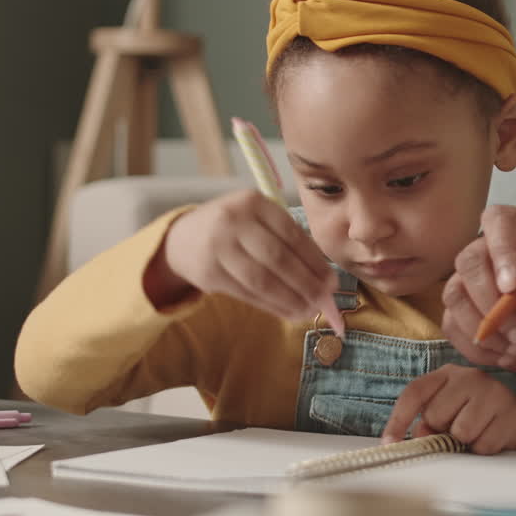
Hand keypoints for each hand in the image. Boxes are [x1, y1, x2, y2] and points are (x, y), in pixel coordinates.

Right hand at [144, 190, 337, 321]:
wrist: (183, 238)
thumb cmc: (235, 229)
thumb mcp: (258, 220)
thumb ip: (289, 241)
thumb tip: (324, 279)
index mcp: (253, 202)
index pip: (292, 235)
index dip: (315, 262)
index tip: (332, 282)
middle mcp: (233, 221)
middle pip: (278, 259)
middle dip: (306, 283)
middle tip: (325, 300)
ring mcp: (217, 247)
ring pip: (262, 280)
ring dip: (290, 300)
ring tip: (309, 311)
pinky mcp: (208, 273)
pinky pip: (247, 293)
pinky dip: (272, 306)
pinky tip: (288, 312)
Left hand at [381, 364, 515, 454]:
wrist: (513, 421)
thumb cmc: (471, 418)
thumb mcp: (446, 414)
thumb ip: (427, 423)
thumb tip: (419, 437)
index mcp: (446, 375)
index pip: (415, 392)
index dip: (398, 419)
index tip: (389, 444)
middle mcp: (469, 376)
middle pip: (436, 415)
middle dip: (442, 431)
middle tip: (456, 430)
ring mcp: (493, 391)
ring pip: (461, 431)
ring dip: (465, 443)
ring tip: (475, 435)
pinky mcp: (511, 412)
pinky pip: (484, 444)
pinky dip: (483, 449)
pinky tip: (490, 438)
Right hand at [441, 205, 515, 378]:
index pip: (503, 221)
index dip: (501, 247)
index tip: (512, 286)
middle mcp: (500, 255)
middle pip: (469, 259)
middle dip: (489, 300)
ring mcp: (480, 284)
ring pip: (454, 292)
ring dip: (483, 327)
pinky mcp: (467, 314)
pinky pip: (452, 324)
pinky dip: (478, 346)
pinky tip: (507, 354)